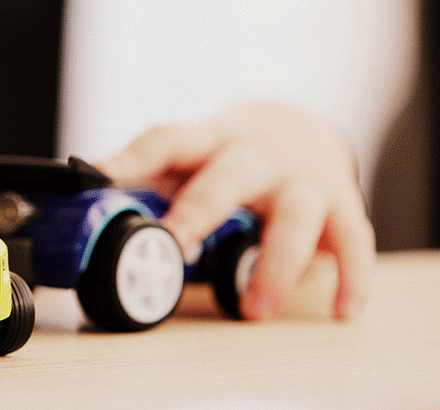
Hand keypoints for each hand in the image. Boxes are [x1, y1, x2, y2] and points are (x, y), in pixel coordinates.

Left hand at [96, 102, 374, 320]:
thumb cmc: (229, 156)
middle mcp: (255, 154)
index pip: (167, 139)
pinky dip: (350, 276)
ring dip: (275, 263)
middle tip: (177, 245)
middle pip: (230, 174)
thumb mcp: (190, 158)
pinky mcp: (341, 203)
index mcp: (208, 141)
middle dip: (203, 209)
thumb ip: (150, 183)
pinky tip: (342, 310)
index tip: (98, 175)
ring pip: (296, 213)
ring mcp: (302, 178)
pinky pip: (353, 239)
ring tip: (254, 309)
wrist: (299, 128)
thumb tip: (86, 212)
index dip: (133, 157)